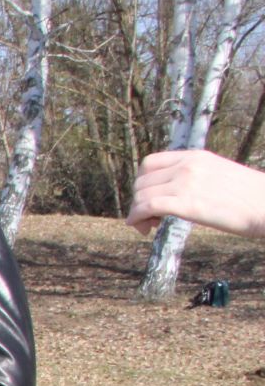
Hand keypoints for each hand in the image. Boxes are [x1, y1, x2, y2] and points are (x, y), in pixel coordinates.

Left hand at [127, 150, 264, 236]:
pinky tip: (143, 228)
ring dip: (137, 213)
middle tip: (150, 219)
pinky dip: (137, 218)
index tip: (148, 199)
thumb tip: (174, 194)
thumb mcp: (218, 176)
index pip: (149, 163)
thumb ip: (194, 178)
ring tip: (150, 226)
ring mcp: (186, 182)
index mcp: (195, 157)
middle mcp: (188, 166)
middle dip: (138, 201)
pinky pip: (147, 206)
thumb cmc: (248, 197)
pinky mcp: (187, 203)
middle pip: (142, 181)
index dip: (142, 183)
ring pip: (141, 195)